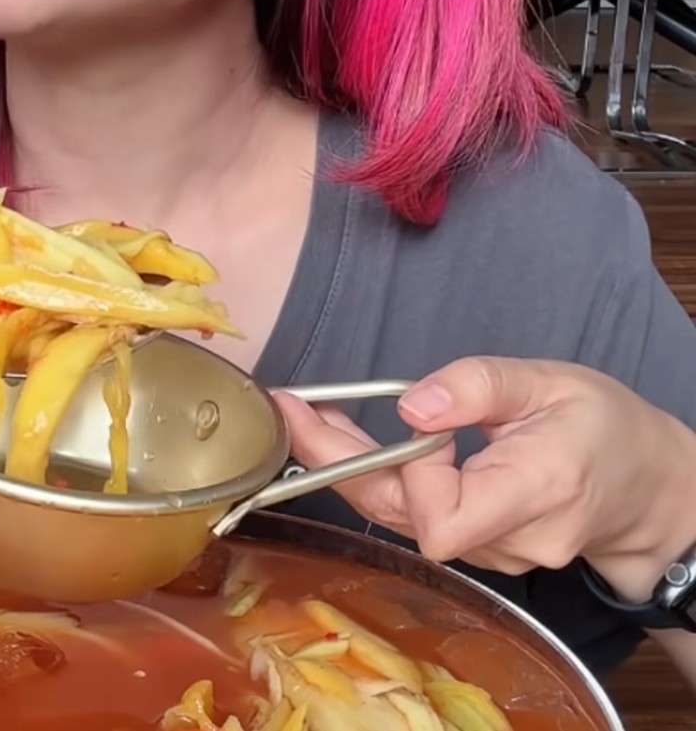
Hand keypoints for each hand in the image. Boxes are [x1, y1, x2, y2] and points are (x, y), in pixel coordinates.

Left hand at [276, 356, 695, 601]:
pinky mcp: (478, 548)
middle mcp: (510, 538)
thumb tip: (411, 406)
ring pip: (402, 519)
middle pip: (405, 520)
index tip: (413, 420)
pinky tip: (351, 441)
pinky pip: (414, 517)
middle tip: (291, 407)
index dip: (413, 476)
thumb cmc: (602, 424)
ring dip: (350, 467)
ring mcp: (493, 554)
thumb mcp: (550, 381)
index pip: (446, 519)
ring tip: (311, 413)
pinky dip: (379, 477)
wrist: (644, 488)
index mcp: (536, 490)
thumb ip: (480, 387)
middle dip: (338, 464)